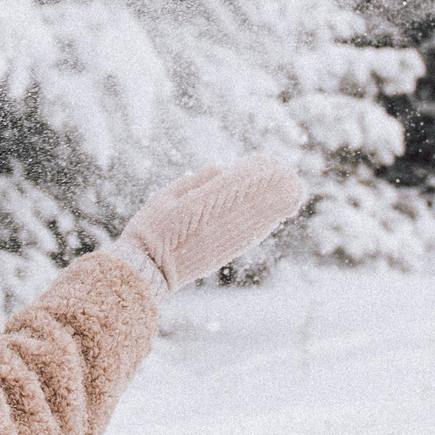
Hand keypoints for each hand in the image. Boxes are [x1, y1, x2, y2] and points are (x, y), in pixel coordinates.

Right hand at [117, 157, 306, 291]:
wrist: (144, 271)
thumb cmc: (150, 232)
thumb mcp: (165, 198)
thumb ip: (194, 183)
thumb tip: (221, 168)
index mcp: (199, 207)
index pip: (234, 186)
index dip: (254, 175)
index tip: (269, 163)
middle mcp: (216, 224)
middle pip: (252, 204)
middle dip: (272, 191)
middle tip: (291, 177)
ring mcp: (222, 242)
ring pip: (255, 223)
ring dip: (274, 208)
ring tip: (291, 195)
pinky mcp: (222, 256)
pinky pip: (248, 238)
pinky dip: (263, 226)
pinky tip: (274, 219)